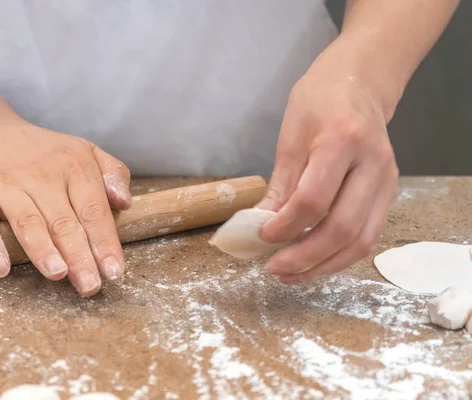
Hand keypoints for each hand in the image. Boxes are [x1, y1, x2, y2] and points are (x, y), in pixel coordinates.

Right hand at [0, 121, 131, 295]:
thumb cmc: (48, 154)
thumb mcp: (88, 152)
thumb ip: (114, 174)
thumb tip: (125, 202)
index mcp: (75, 167)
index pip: (94, 210)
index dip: (105, 243)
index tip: (114, 272)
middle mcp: (42, 176)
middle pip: (63, 222)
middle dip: (79, 256)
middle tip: (90, 285)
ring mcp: (8, 185)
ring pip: (28, 222)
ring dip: (42, 250)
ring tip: (58, 274)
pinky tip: (1, 268)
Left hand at [258, 39, 398, 283]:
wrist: (359, 85)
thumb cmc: (318, 103)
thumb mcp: (290, 137)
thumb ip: (280, 185)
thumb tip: (261, 226)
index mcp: (342, 140)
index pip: (314, 199)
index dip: (286, 225)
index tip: (262, 236)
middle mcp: (373, 164)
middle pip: (343, 228)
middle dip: (304, 257)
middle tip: (274, 269)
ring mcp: (387, 181)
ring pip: (361, 241)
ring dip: (323, 266)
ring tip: (291, 275)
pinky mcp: (389, 193)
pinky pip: (368, 236)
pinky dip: (340, 255)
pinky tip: (314, 262)